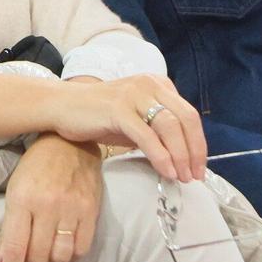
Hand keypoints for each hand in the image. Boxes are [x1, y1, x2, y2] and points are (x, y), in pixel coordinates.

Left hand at [0, 134, 102, 261]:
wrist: (69, 143)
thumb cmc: (35, 168)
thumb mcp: (14, 193)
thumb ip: (8, 230)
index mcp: (21, 200)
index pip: (14, 248)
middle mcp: (46, 206)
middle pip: (38, 256)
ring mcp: (71, 208)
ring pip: (62, 256)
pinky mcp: (91, 209)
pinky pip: (82, 248)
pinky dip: (72, 256)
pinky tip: (64, 250)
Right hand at [39, 74, 205, 182]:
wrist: (62, 106)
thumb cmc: (98, 116)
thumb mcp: (135, 118)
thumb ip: (158, 129)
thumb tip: (182, 156)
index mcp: (157, 84)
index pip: (189, 115)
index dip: (199, 143)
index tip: (199, 167)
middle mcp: (149, 85)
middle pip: (186, 119)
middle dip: (194, 151)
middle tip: (195, 176)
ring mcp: (134, 95)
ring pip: (170, 126)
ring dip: (180, 155)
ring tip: (182, 177)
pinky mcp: (119, 109)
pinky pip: (147, 135)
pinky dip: (161, 156)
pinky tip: (166, 171)